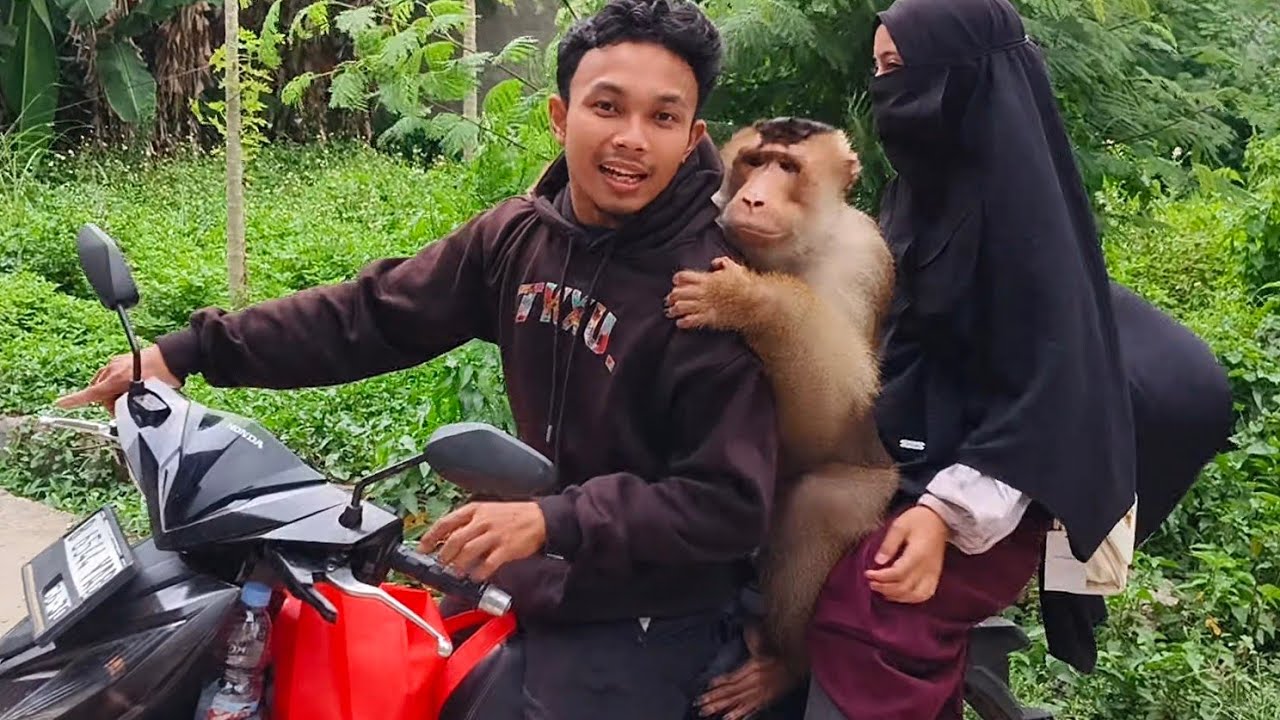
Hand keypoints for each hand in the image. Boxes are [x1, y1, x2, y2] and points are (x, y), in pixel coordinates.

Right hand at [56, 345, 181, 414]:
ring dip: (114, 392)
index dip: (75, 400)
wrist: (173, 356)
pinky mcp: (121, 360)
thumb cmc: (163, 375)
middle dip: (109, 402)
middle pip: (99, 392)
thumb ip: (131, 404)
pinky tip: (133, 385)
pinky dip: (117, 383)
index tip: (60, 404)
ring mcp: (116, 363)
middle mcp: (112, 369)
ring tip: (133, 394)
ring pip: (105, 383)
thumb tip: (123, 411)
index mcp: (116, 379)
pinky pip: (112, 375)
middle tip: (126, 406)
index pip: (91, 393)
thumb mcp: (147, 395)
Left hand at [418, 501, 546, 581]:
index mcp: (475, 510)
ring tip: (455, 572)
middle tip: (439, 564)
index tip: (423, 548)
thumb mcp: (487, 510)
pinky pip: (487, 564)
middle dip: (443, 555)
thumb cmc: (513, 516)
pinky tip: (475, 577)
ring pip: (468, 552)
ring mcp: (494, 535)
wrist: (540, 518)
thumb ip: (468, 522)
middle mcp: (482, 521)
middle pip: (454, 540)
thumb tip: (448, 538)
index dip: (431, 537)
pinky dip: (478, 573)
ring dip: (458, 565)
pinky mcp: (506, 548)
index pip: (446, 522)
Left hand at [666, 256, 750, 329]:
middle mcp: (702, 291)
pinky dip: (684, 322)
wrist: (753, 301)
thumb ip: (723, 262)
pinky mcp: (709, 317)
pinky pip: (692, 320)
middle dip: (672, 297)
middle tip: (669, 300)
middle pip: (679, 292)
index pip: (684, 276)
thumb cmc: (745, 285)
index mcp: (707, 279)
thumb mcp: (735, 268)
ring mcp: (705, 305)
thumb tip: (715, 262)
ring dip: (674, 310)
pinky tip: (680, 323)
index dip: (678, 279)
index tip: (675, 282)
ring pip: (682, 306)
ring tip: (671, 312)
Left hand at [697, 625, 798, 719]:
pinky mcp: (766, 700)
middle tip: (699, 704)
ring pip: (738, 702)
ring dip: (721, 707)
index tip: (706, 687)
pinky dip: (739, 714)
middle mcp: (756, 682)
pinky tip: (728, 718)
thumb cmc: (778, 650)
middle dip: (714, 699)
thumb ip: (750, 636)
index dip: (719, 683)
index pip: (733, 678)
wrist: (798, 663)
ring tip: (707, 712)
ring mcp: (761, 693)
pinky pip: (750, 709)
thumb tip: (740, 626)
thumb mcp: (762, 639)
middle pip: (732, 692)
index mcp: (754, 667)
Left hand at [865, 505, 949, 602]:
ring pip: (915, 595)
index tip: (868, 573)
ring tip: (882, 590)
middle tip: (871, 582)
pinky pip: (925, 595)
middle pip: (905, 587)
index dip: (881, 577)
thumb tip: (878, 561)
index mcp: (918, 554)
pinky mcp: (935, 576)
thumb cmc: (918, 520)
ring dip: (896, 596)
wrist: (939, 519)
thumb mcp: (899, 525)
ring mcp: (933, 574)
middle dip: (885, 588)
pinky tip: (898, 595)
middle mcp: (927, 568)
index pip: (898, 573)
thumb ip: (889, 544)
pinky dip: (910, 599)